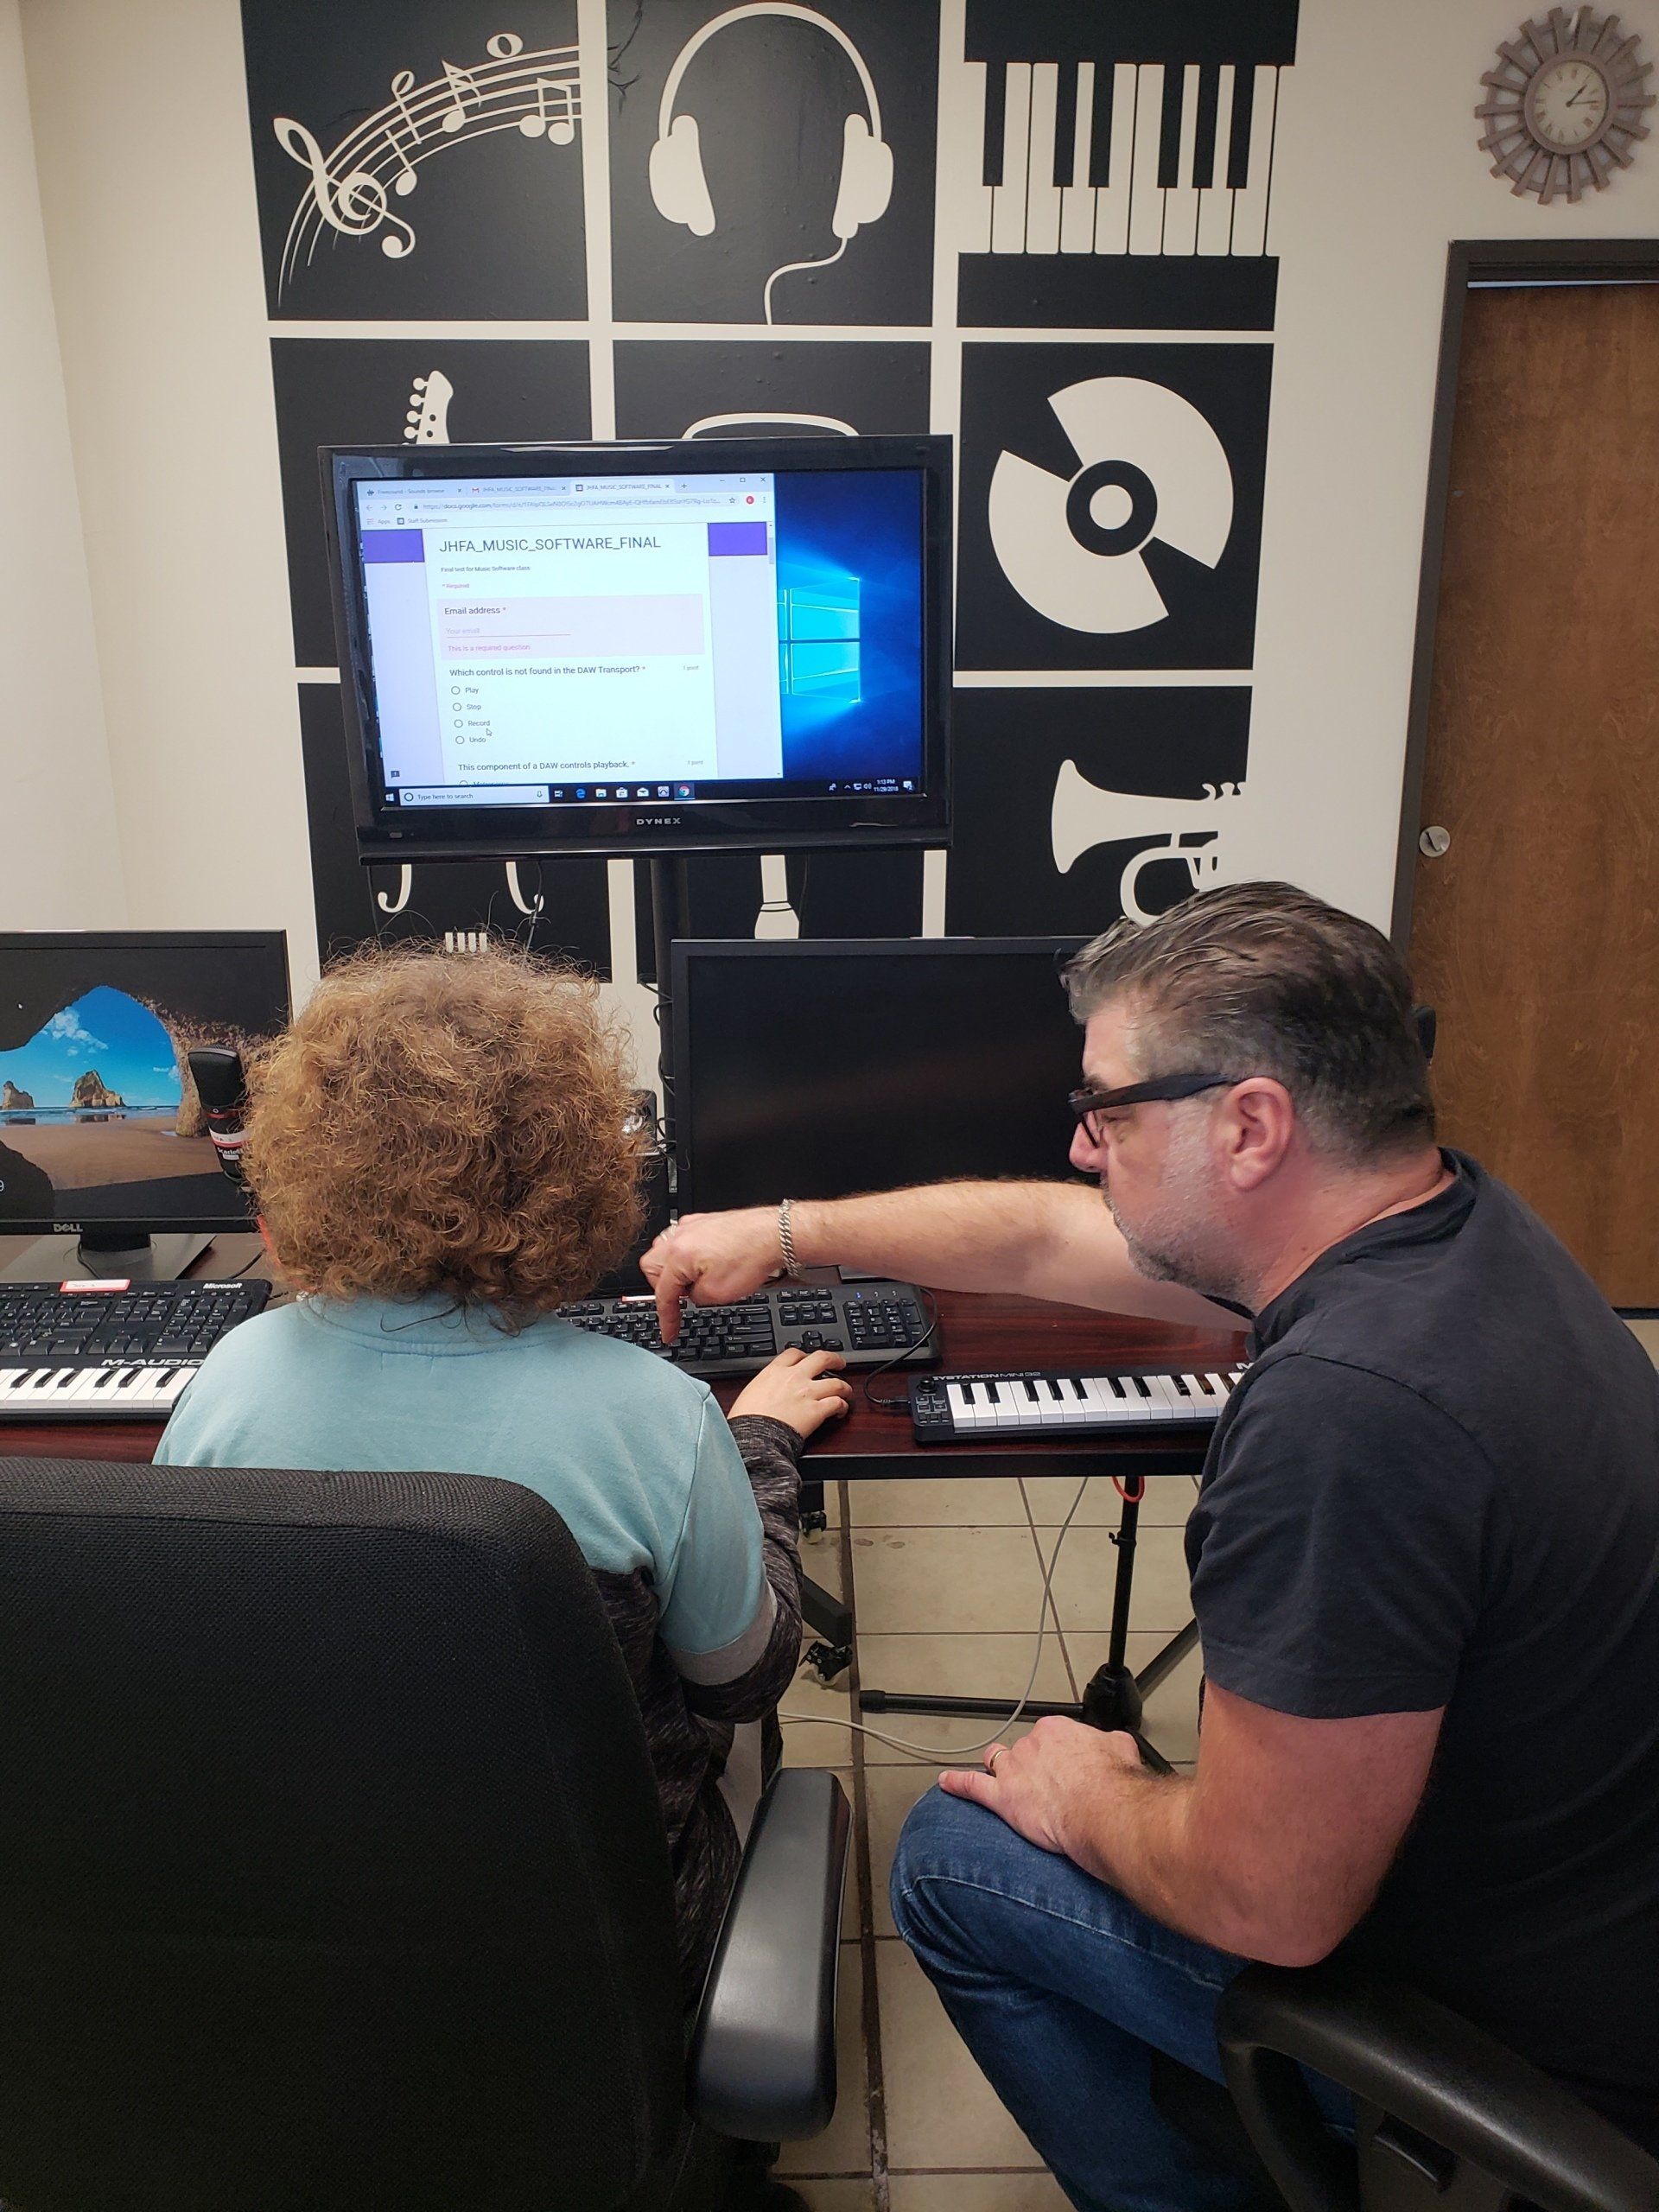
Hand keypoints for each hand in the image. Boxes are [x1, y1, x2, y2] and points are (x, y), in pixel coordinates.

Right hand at [642, 1207, 785, 1341]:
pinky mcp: (705, 1220)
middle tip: (680, 1300)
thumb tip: (691, 1295)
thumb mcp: (717, 1294)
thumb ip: (695, 1298)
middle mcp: (680, 1236)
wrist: (775, 1234)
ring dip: (673, 1269)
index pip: (662, 1293)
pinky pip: (683, 1238)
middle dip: (663, 1287)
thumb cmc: (752, 1257)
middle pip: (652, 1266)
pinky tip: (704, 1263)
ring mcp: (692, 1225)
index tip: (669, 1332)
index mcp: (678, 1255)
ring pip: (665, 1249)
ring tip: (693, 1281)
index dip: (666, 1318)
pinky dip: (686, 1255)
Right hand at [729, 1347, 851, 1439]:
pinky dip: (843, 1406)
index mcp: (775, 1372)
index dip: (805, 1354)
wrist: (753, 1436)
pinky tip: (841, 1411)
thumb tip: (767, 1390)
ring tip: (846, 1391)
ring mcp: (808, 1393)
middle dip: (834, 1359)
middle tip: (840, 1363)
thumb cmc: (747, 1419)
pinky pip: (837, 1404)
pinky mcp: (817, 1411)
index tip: (809, 1358)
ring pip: (836, 1382)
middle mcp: (794, 1378)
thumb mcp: (750, 1392)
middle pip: (822, 1358)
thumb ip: (764, 1386)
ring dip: (845, 1387)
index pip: (794, 1353)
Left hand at [939, 1716, 1146, 1858]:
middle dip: (1031, 1765)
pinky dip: (958, 1784)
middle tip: (1047, 1786)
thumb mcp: (1123, 1749)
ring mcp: (1013, 1771)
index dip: (1056, 1754)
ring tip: (1002, 1778)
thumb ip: (1111, 1743)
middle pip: (1023, 1751)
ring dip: (997, 1769)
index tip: (1064, 1766)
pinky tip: (946, 1782)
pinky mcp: (1003, 1799)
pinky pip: (973, 1787)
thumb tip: (1113, 1744)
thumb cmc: (1113, 1785)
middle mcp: (1031, 1746)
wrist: (1102, 1810)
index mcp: (1057, 1731)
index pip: (1049, 1737)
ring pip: (996, 1761)